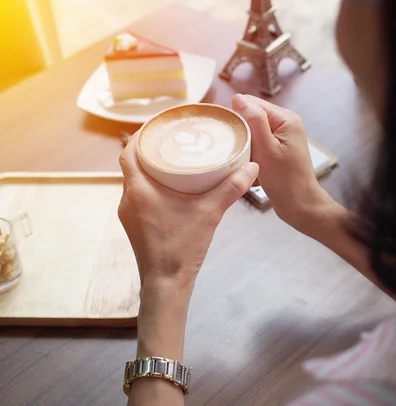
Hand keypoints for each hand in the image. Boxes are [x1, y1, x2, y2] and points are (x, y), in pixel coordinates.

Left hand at [118, 132, 258, 287]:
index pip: (128, 152)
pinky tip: (171, 188)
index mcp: (139, 190)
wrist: (166, 284)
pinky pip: (139, 197)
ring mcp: (129, 214)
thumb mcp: (210, 213)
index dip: (139, 135)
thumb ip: (231, 188)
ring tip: (173, 159)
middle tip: (172, 139)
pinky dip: (151, 186)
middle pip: (132, 165)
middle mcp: (128, 199)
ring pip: (135, 182)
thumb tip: (252, 166)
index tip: (156, 125)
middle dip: (149, 150)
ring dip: (149, 169)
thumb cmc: (182, 246)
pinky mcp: (135, 226)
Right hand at [232, 94, 331, 228]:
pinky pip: (257, 145)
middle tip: (240, 152)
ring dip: (246, 147)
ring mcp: (282, 137)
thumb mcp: (266, 148)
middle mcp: (286, 124)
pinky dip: (251, 156)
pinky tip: (252, 168)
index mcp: (286, 118)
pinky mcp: (277, 150)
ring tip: (246, 161)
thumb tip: (238, 97)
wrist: (299, 205)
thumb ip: (254, 121)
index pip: (252, 104)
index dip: (238, 116)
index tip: (231, 136)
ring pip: (252, 133)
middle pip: (252, 118)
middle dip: (242, 134)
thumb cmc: (285, 180)